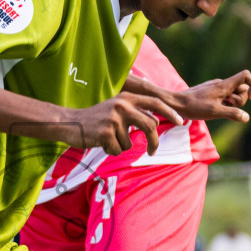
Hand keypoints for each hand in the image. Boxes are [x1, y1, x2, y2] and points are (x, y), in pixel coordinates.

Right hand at [67, 93, 184, 155]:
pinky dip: (110, 150)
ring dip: (120, 146)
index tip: (181, 122)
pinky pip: (117, 149)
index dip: (169, 113)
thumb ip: (134, 113)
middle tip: (152, 152)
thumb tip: (154, 122)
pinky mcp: (105, 133)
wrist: (69, 122)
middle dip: (153, 142)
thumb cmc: (95, 119)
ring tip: (107, 139)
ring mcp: (114, 119)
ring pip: (130, 143)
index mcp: (127, 98)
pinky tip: (100, 142)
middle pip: (149, 126)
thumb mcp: (116, 109)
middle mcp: (122, 105)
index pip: (155, 103)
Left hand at [172, 70, 250, 122]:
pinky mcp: (211, 94)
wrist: (176, 103)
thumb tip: (247, 117)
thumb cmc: (194, 107)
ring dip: (233, 104)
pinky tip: (214, 110)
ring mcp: (217, 89)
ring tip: (219, 109)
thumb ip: (232, 113)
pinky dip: (225, 104)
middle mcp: (222, 84)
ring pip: (234, 94)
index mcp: (224, 85)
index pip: (246, 75)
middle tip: (227, 106)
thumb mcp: (215, 112)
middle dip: (241, 100)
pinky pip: (225, 97)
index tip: (250, 98)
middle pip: (242, 88)